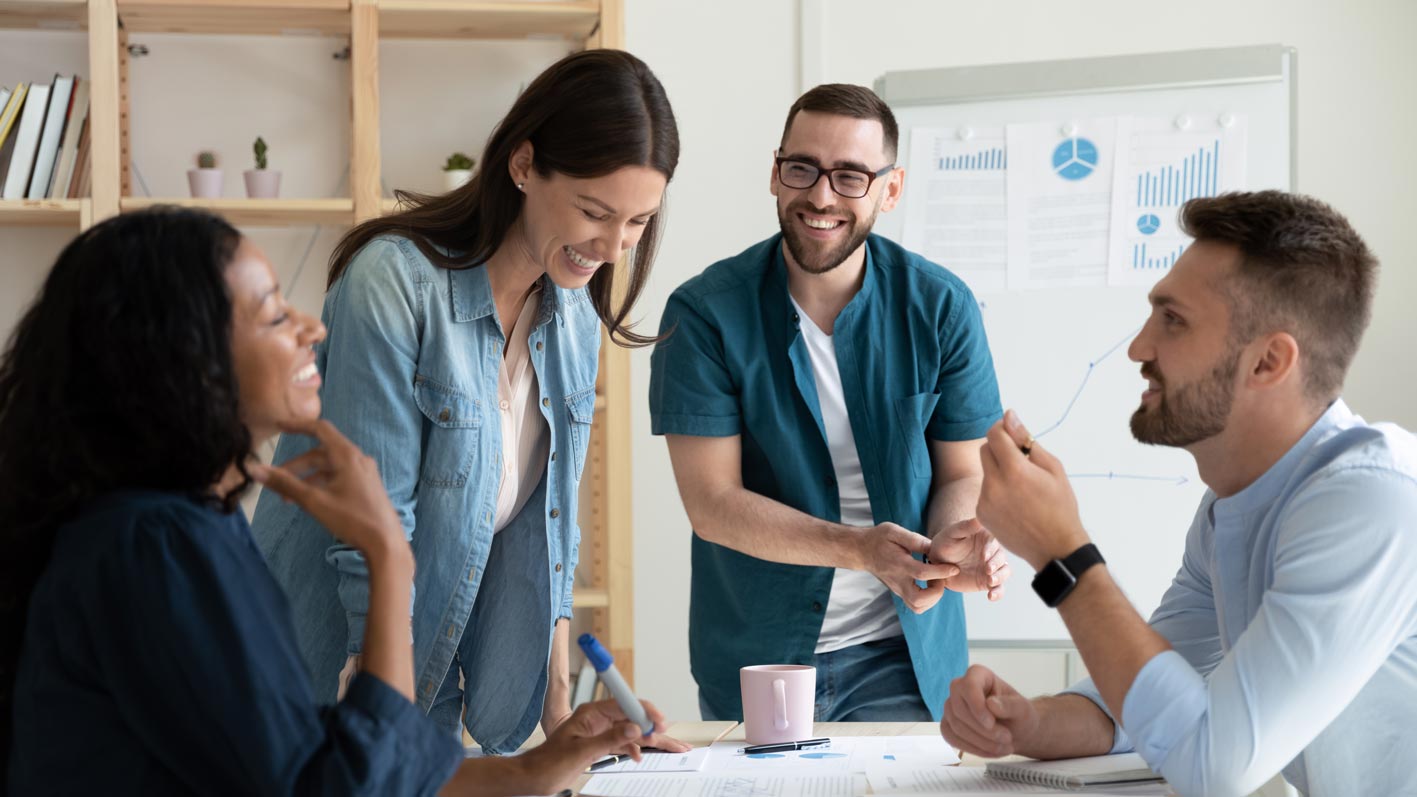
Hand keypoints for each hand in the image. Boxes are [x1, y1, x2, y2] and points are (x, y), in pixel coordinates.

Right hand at [250, 418, 406, 559]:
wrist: (386, 543)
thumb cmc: (352, 519)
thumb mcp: (314, 501)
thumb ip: (284, 484)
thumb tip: (255, 469)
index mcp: (347, 455)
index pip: (320, 429)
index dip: (297, 425)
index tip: (278, 425)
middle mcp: (357, 459)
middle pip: (321, 453)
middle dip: (296, 466)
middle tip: (275, 482)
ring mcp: (364, 472)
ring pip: (329, 468)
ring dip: (307, 478)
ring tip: (288, 499)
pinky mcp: (367, 486)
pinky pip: (339, 477)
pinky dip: (321, 484)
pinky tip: (310, 501)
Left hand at [514, 699, 672, 794]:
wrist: (534, 777)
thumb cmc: (548, 763)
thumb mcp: (581, 752)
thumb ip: (609, 739)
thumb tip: (635, 729)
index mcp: (591, 713)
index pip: (624, 704)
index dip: (645, 711)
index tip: (659, 721)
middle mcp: (598, 719)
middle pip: (632, 717)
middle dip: (653, 727)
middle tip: (672, 739)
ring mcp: (599, 731)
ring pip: (631, 731)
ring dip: (649, 740)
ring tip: (670, 748)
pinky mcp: (599, 743)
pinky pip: (623, 742)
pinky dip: (634, 748)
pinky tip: (639, 756)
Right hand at [860, 523, 960, 612]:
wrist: (862, 551)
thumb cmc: (879, 539)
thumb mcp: (894, 531)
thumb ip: (915, 540)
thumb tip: (934, 547)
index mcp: (898, 564)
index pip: (922, 573)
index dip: (940, 572)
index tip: (954, 568)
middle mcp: (898, 581)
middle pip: (918, 600)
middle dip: (937, 592)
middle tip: (941, 578)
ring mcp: (898, 590)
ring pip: (917, 607)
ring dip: (933, 598)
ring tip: (936, 581)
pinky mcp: (899, 593)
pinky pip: (916, 606)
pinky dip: (927, 600)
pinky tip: (930, 585)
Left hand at [928, 518, 1010, 600]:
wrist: (937, 562)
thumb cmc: (944, 542)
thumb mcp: (952, 533)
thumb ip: (966, 526)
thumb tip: (980, 518)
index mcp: (987, 538)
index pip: (995, 542)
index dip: (991, 549)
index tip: (983, 555)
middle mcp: (992, 552)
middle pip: (1002, 558)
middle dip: (997, 564)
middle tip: (987, 570)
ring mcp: (992, 567)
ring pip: (1004, 572)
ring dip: (1000, 578)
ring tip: (990, 582)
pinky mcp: (988, 582)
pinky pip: (998, 588)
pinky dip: (998, 593)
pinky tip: (990, 596)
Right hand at [940, 665, 1039, 757]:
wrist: (1015, 731)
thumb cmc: (1019, 715)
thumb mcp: (1023, 710)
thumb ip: (1010, 705)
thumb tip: (991, 704)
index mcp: (978, 675)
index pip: (968, 686)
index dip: (977, 706)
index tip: (991, 724)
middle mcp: (960, 688)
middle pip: (959, 709)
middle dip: (983, 730)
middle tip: (1007, 739)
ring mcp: (951, 707)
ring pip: (955, 726)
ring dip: (980, 742)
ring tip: (1004, 748)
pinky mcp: (948, 725)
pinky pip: (951, 738)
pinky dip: (972, 749)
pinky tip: (989, 751)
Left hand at [977, 411, 1089, 569]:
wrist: (1056, 548)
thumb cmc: (1060, 505)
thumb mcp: (1052, 467)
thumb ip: (1026, 440)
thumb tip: (1009, 415)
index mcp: (1014, 470)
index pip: (994, 434)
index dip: (1002, 427)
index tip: (1012, 430)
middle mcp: (994, 484)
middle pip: (985, 449)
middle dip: (999, 448)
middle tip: (1021, 459)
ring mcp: (984, 501)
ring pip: (985, 471)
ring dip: (999, 470)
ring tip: (1022, 486)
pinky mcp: (981, 514)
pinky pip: (984, 491)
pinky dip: (996, 489)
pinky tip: (1015, 503)